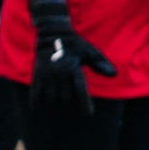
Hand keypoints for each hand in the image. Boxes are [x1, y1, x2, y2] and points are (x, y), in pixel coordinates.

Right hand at [28, 0, 116, 115]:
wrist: (52, 33)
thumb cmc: (75, 44)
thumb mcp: (90, 52)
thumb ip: (100, 64)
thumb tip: (113, 75)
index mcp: (74, 68)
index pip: (80, 90)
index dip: (84, 103)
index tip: (88, 114)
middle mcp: (60, 73)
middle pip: (66, 99)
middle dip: (71, 110)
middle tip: (74, 116)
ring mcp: (47, 75)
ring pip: (51, 99)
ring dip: (55, 110)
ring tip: (59, 116)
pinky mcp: (37, 75)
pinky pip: (35, 92)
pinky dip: (35, 103)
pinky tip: (36, 110)